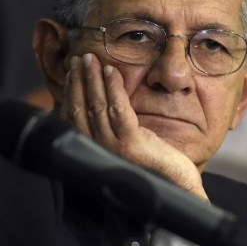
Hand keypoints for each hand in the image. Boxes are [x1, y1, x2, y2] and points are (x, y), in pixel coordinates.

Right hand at [61, 53, 207, 200]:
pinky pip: (118, 108)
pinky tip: (110, 71)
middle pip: (80, 108)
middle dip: (78, 80)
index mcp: (93, 149)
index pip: (72, 116)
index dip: (70, 91)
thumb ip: (106, 126)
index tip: (72, 71)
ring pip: (96, 105)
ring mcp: (113, 147)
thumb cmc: (150, 163)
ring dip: (91, 78)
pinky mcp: (131, 143)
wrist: (176, 186)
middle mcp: (98, 149)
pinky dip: (112, 86)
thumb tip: (92, 100)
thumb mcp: (122, 142)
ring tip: (89, 59)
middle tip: (78, 59)